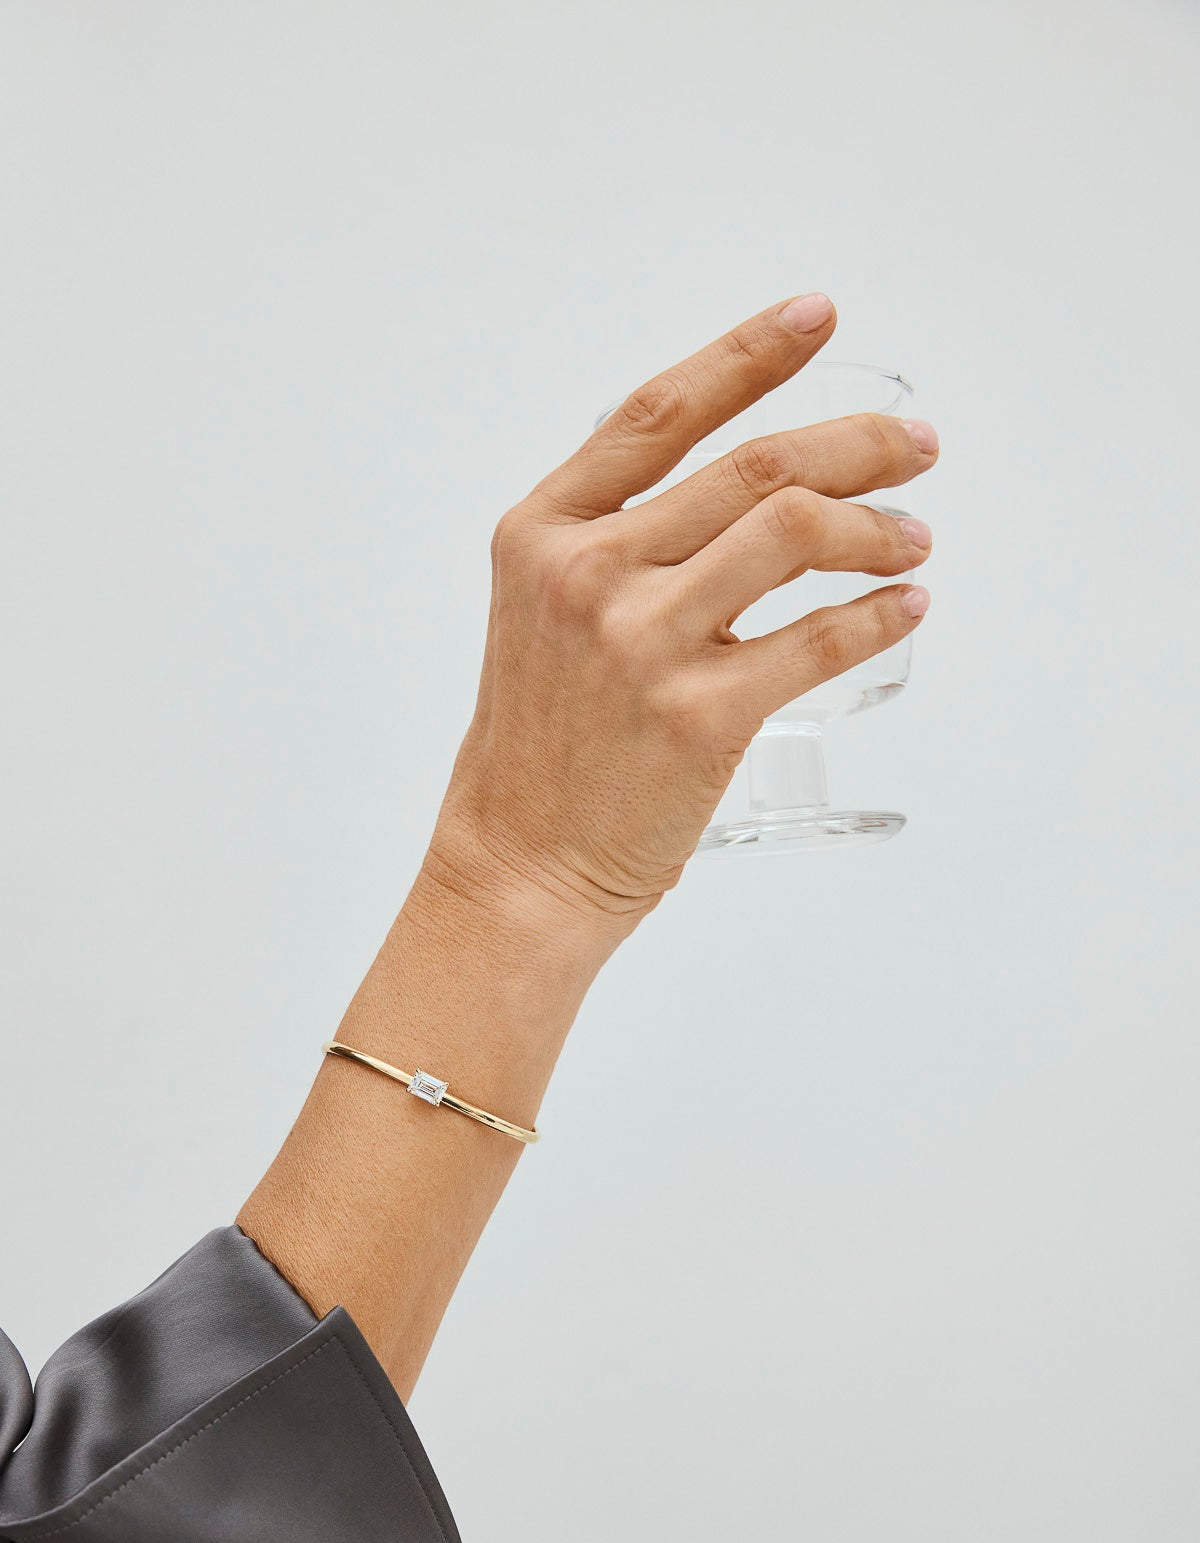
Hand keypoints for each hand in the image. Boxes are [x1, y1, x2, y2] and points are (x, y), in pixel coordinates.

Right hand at [425, 291, 938, 953]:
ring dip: (877, 524)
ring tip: (914, 536)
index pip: (658, 415)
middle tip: (915, 446)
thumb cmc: (540, 747)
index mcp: (544, 534)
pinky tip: (906, 606)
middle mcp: (588, 573)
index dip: (746, 354)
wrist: (520, 865)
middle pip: (754, 465)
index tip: (816, 316)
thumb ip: (615, 543)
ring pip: (794, 530)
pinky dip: (880, 614)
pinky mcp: (700, 717)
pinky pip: (820, 639)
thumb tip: (739, 490)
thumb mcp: (541, 616)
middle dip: (857, 442)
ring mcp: (643, 643)